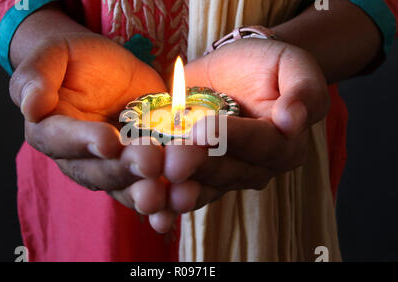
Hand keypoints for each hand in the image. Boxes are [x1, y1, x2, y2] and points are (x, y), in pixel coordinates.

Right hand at [10, 33, 173, 231]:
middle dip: (123, 169)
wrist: (104, 69)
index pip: (61, 140)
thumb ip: (36, 75)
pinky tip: (179, 200)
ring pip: (123, 186)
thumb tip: (31, 106)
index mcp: (50, 130)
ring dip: (144, 191)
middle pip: (96, 171)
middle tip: (150, 162)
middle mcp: (77, 157)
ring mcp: (109, 166)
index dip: (84, 142)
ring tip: (166, 191)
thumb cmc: (75, 59)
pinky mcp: (136, 167)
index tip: (108, 141)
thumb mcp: (54, 55)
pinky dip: (164, 196)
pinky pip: (147, 185)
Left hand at [163, 39, 329, 212]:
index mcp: (284, 145)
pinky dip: (166, 201)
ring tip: (155, 197)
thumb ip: (303, 92)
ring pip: (203, 187)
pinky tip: (151, 212)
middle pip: (226, 170)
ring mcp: (226, 175)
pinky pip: (185, 189)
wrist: (236, 70)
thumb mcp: (294, 66)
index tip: (201, 130)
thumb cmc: (268, 66)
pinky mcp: (200, 174)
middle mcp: (256, 167)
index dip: (231, 138)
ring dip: (178, 193)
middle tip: (171, 161)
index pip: (260, 144)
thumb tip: (293, 122)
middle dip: (196, 166)